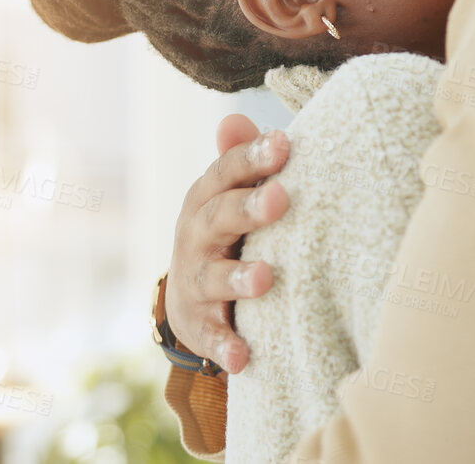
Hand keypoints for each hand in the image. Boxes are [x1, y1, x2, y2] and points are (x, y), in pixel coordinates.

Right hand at [164, 113, 291, 373]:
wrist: (189, 297)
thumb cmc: (226, 231)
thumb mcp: (229, 193)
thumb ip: (239, 159)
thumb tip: (238, 118)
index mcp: (207, 198)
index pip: (225, 172)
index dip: (253, 158)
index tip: (285, 144)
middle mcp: (196, 236)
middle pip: (218, 217)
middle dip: (248, 208)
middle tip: (282, 198)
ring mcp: (195, 281)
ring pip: (213, 278)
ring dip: (238, 278)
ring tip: (265, 279)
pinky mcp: (199, 324)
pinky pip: (211, 335)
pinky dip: (225, 346)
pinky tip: (242, 356)